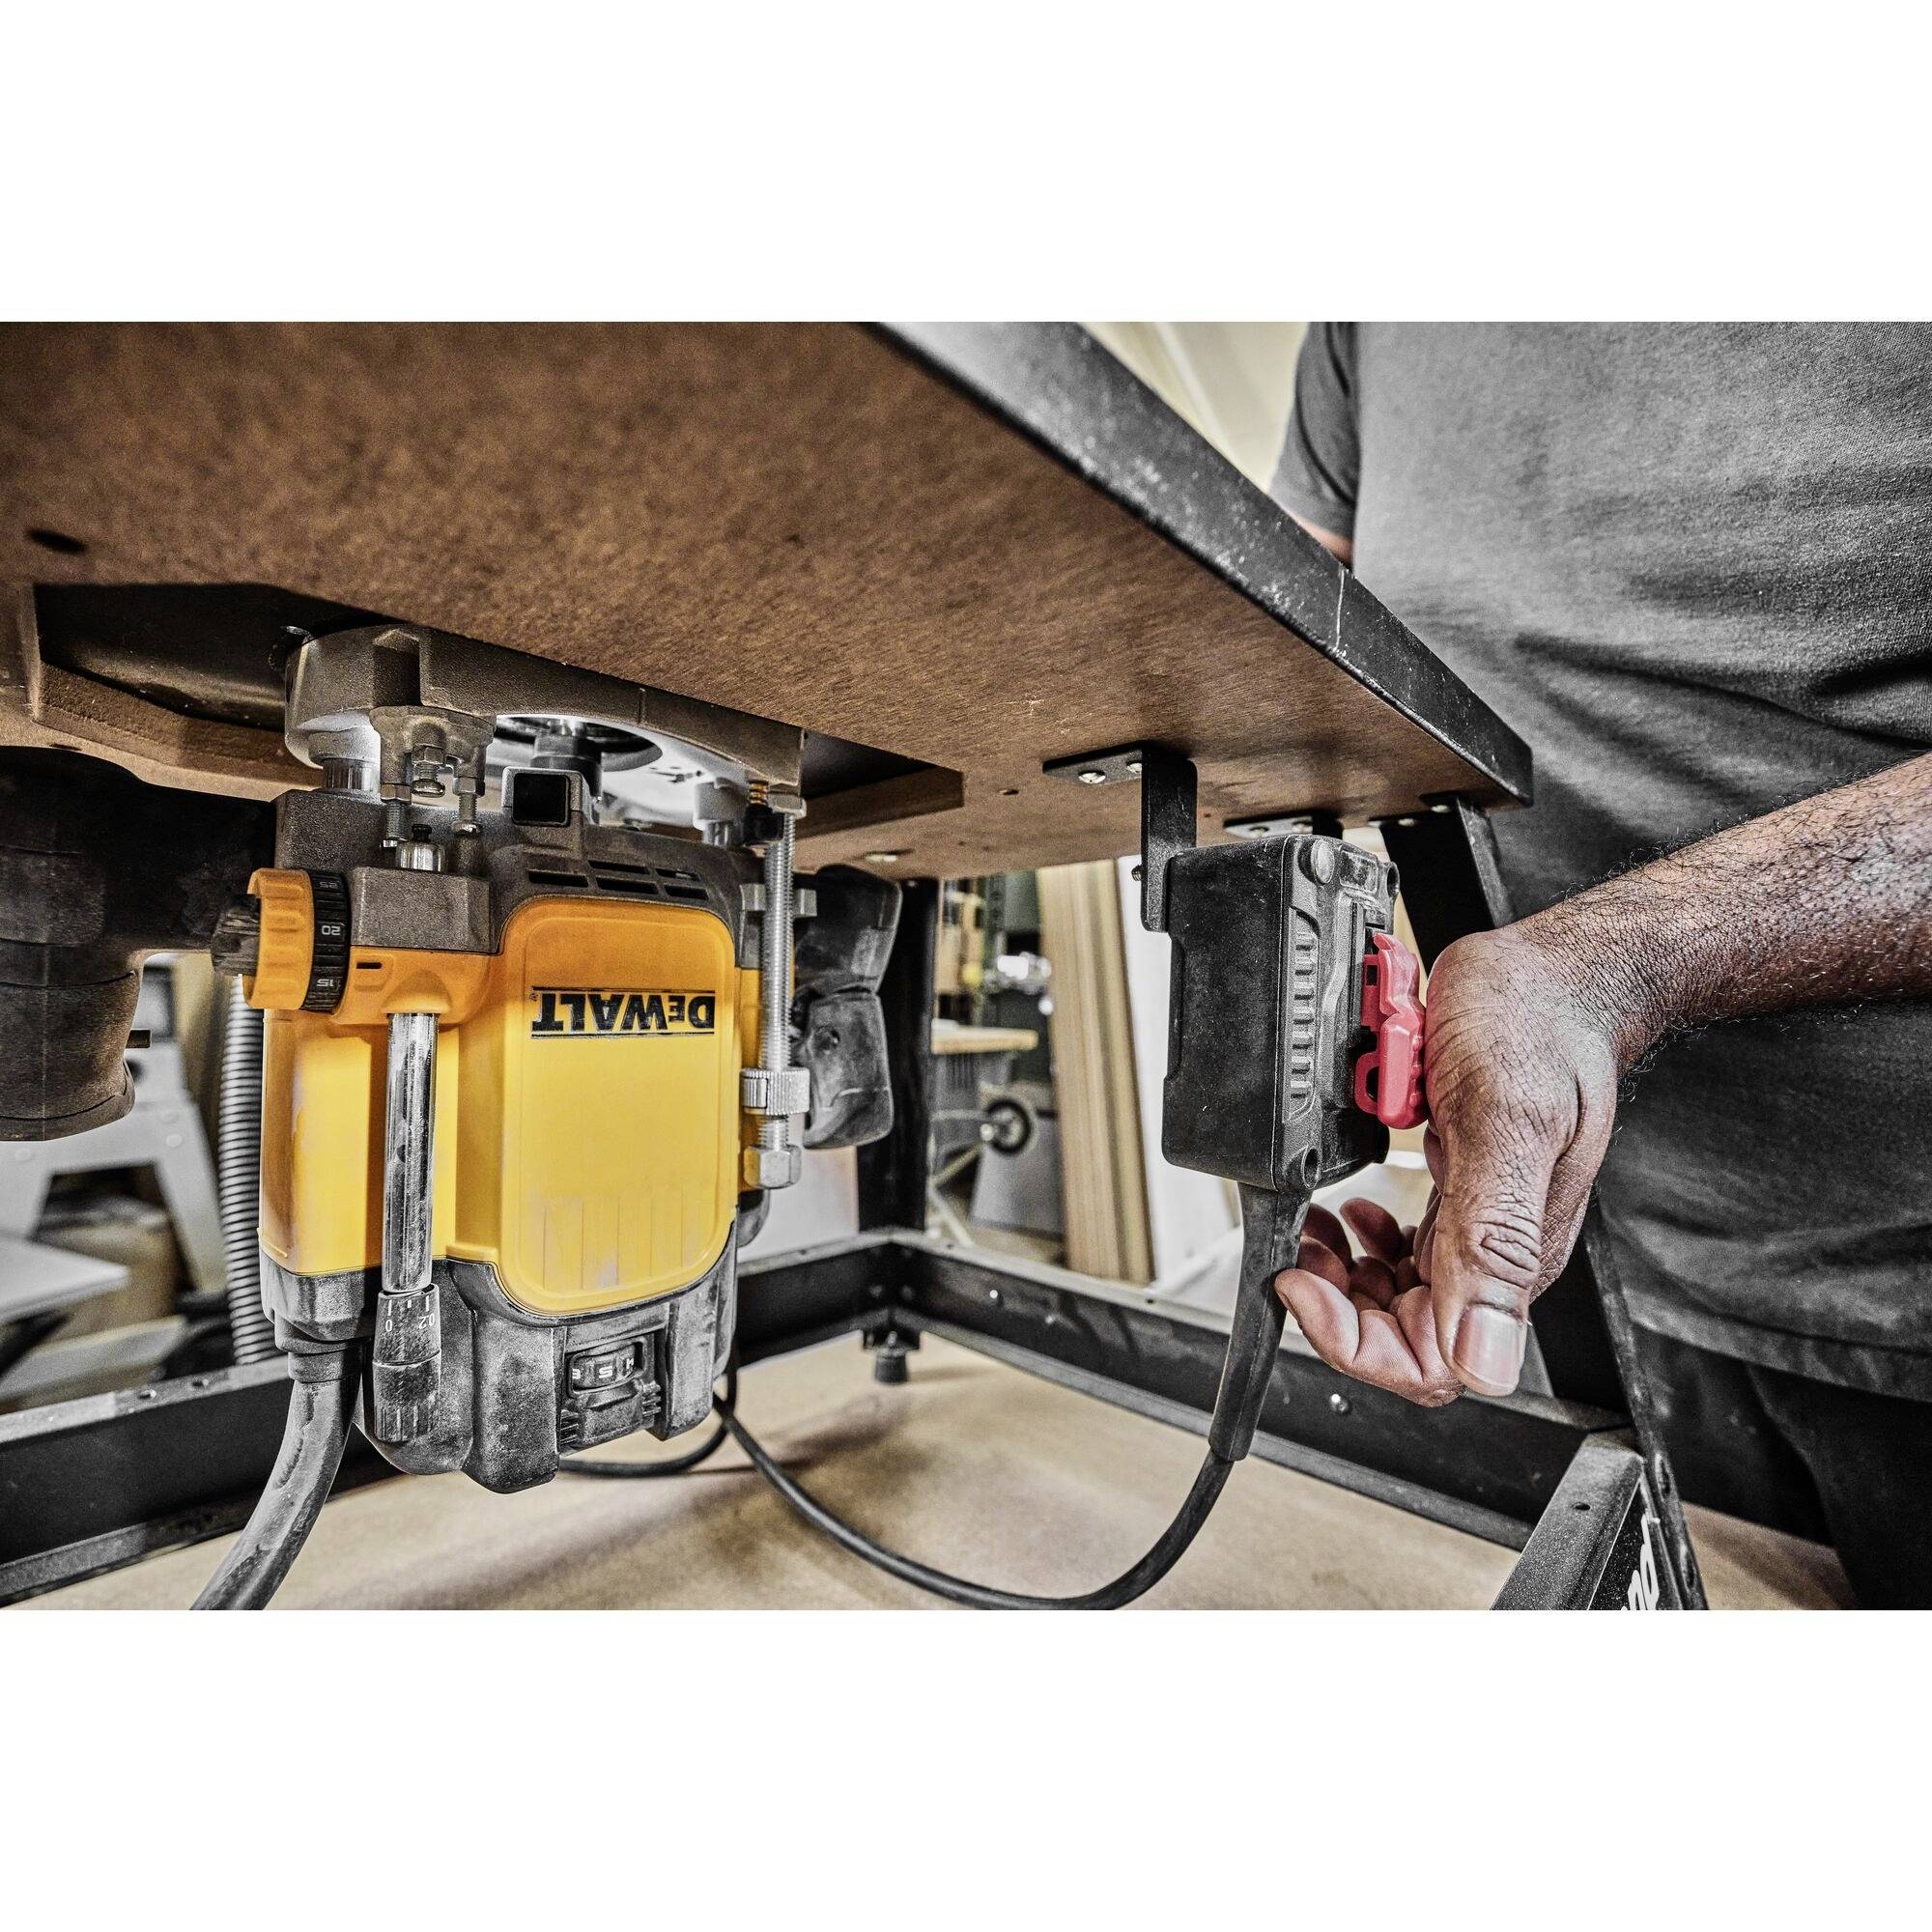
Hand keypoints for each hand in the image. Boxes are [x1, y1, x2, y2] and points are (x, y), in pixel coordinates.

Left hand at [1274, 926, 1625, 1403]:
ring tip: (1311, 1227)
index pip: (1433, 1363)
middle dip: (1337, 1306)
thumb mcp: (1504, 1121)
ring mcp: (1480, 1227)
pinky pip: (1405, 1254)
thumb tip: (1485, 1363)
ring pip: (1397, 1299)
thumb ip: (1495, 1239)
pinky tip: (1348, 1209)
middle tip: (1297, 1250)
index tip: (1302, 1285)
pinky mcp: (1463, 1195)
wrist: (1555, 977)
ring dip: (1342, 1276)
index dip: (1355, 1343)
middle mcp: (1498, 1257)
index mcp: (1512, 1260)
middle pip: (1405, 1337)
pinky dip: (1360, 1241)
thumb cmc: (1539, 1028)